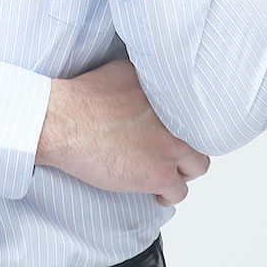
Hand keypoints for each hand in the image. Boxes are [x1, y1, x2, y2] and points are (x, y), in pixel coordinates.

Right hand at [36, 59, 209, 205]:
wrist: (64, 123)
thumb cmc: (82, 99)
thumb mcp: (121, 72)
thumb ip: (144, 78)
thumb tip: (148, 81)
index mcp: (167, 93)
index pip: (194, 109)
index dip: (183, 123)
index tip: (174, 129)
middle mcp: (176, 118)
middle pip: (201, 137)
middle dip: (187, 146)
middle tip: (171, 152)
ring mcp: (170, 146)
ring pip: (196, 166)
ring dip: (182, 171)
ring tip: (168, 174)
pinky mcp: (160, 173)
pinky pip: (178, 191)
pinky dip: (168, 195)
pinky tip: (158, 194)